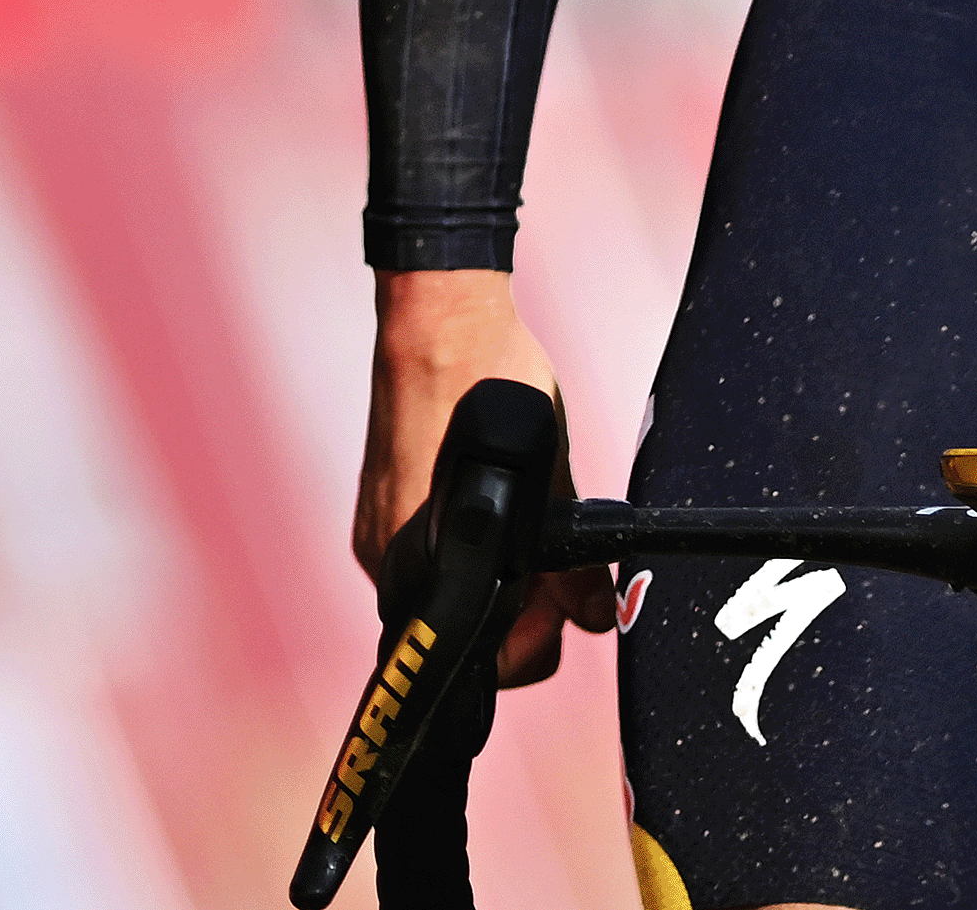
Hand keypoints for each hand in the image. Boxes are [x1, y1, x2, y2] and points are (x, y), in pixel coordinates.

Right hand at [355, 268, 615, 682]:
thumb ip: (571, 563)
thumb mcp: (552, 478)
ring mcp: (378, 536)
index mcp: (422, 571)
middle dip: (522, 610)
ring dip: (501, 576)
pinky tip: (503, 506)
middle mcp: (386, 565)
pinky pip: (430, 554)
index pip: (476, 661)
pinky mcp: (380, 508)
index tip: (567, 606)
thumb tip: (597, 618)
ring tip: (540, 527)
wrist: (440, 315)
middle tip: (564, 570)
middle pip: (464, 630)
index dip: (533, 643)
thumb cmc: (492, 385)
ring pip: (451, 589)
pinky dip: (472, 546)